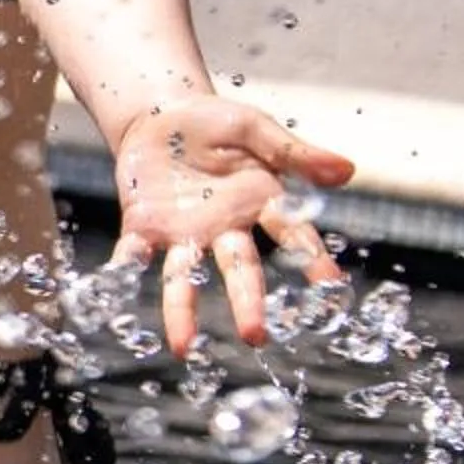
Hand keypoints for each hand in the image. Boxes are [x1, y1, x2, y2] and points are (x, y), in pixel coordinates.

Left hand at [109, 95, 355, 354]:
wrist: (162, 115)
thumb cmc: (218, 124)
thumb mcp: (256, 128)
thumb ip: (295, 151)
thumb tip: (348, 170)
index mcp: (260, 202)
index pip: (293, 235)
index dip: (311, 259)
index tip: (330, 287)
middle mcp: (224, 228)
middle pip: (239, 269)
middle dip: (247, 302)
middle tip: (256, 336)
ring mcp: (183, 232)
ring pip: (185, 277)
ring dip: (182, 311)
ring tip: (182, 348)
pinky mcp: (144, 226)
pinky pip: (132, 253)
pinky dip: (122, 269)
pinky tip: (114, 286)